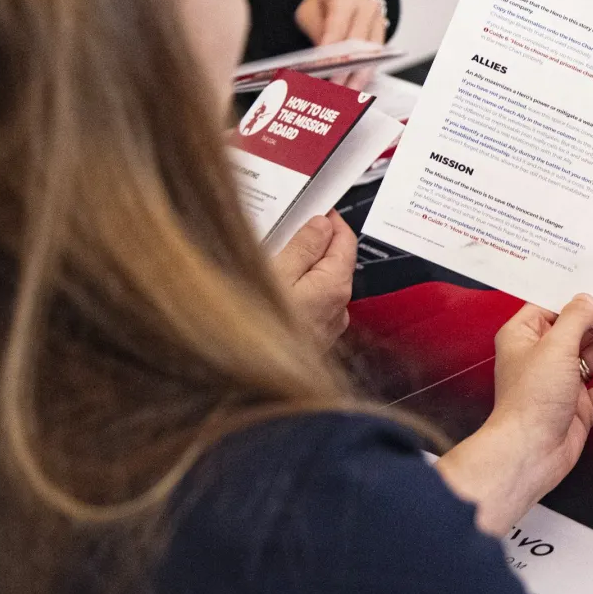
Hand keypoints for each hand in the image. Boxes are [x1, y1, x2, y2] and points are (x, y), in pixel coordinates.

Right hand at [266, 211, 357, 352]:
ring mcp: (326, 327)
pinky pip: (310, 305)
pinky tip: (272, 289)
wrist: (247, 387)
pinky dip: (297, 290)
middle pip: (334, 261)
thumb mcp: (276, 274)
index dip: (330, 219)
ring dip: (304, 267)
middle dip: (315, 241)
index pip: (345, 240)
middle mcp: (338, 308)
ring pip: (321, 284)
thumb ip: (303, 246)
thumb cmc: (257, 332)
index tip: (313, 206)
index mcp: (335, 286)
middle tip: (288, 226)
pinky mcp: (311, 340)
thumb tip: (321, 224)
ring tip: (275, 256)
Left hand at [294, 0, 386, 88]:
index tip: (322, 69)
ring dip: (358, 76)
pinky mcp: (382, 36)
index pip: (338, 27)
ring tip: (345, 94)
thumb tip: (321, 63)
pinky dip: (364, 74)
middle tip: (333, 88)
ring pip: (371, 54)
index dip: (331, 51)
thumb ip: (316, 34)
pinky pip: (375, 59)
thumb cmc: (323, 5)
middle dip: (345, 69)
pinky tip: (354, 87)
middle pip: (358, 43)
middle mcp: (367, 7)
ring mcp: (378, 21)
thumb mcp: (310, 13)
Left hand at [436, 294, 592, 534]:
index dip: (576, 297)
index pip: (551, 308)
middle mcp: (542, 358)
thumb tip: (588, 300)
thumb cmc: (530, 399)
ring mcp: (563, 384)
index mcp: (523, 337)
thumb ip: (575, 319)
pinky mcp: (580, 407)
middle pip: (579, 332)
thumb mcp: (555, 346)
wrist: (530, 452)